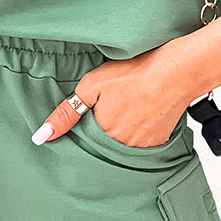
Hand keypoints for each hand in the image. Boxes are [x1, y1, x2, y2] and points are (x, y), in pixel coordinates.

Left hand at [31, 40, 199, 147]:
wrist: (177, 71)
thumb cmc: (136, 73)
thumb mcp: (92, 86)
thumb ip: (66, 113)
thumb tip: (42, 136)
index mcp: (102, 136)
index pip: (82, 141)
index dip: (82, 125)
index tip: (88, 113)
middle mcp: (122, 149)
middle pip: (102, 144)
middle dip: (101, 128)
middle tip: (112, 103)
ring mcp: (142, 148)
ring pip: (121, 145)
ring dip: (119, 130)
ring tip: (127, 104)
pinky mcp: (159, 143)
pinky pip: (140, 144)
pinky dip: (137, 130)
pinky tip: (141, 111)